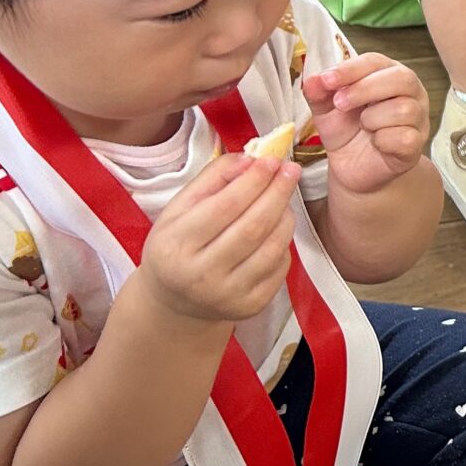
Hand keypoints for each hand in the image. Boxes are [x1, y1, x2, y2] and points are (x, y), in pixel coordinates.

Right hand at [139, 153, 297, 323]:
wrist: (175, 302)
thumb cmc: (178, 245)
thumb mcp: (180, 207)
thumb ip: (213, 177)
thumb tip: (250, 159)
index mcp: (176, 246)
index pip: (224, 207)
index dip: (253, 181)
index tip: (271, 159)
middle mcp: (200, 276)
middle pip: (253, 227)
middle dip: (277, 193)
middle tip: (290, 169)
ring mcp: (227, 295)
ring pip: (272, 247)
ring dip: (286, 215)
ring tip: (284, 196)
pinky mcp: (250, 306)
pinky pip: (280, 266)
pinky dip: (284, 241)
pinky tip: (278, 227)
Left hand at [303, 54, 429, 197]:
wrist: (353, 169)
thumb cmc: (346, 132)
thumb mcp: (326, 110)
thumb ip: (319, 93)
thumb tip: (313, 79)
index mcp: (388, 74)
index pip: (376, 61)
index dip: (351, 69)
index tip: (327, 80)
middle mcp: (411, 92)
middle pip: (401, 78)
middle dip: (364, 89)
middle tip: (339, 103)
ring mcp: (418, 118)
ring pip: (403, 108)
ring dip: (372, 118)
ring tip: (363, 126)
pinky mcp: (416, 145)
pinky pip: (405, 137)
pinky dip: (383, 140)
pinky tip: (375, 143)